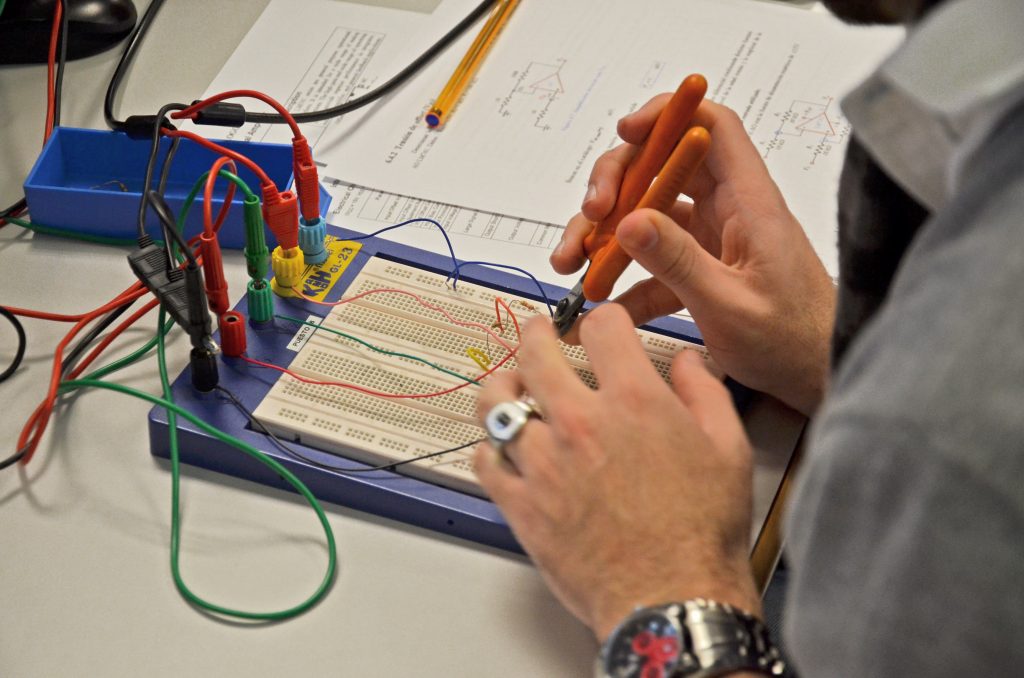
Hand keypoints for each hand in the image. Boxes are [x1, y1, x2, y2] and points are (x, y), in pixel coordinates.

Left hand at [474, 305, 761, 641]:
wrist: (671, 598)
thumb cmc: (700, 532)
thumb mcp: (728, 448)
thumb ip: (704, 391)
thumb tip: (689, 361)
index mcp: (633, 401)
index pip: (602, 328)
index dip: (603, 320)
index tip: (601, 327)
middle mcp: (581, 423)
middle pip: (536, 353)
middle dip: (536, 335)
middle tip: (537, 334)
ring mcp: (543, 463)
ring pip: (496, 403)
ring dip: (501, 386)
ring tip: (507, 384)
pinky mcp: (521, 503)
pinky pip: (485, 461)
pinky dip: (488, 449)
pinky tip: (500, 448)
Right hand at [553, 99, 834, 414]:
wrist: (818, 375)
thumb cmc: (794, 341)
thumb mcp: (730, 305)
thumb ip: (679, 263)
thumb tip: (628, 221)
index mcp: (749, 202)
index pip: (712, 128)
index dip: (669, 115)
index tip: (626, 131)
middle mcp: (728, 210)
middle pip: (662, 167)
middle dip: (616, 185)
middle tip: (590, 216)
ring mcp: (710, 240)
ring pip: (646, 215)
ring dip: (604, 235)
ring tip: (572, 265)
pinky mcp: (698, 272)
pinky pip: (649, 263)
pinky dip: (620, 282)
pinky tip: (598, 307)